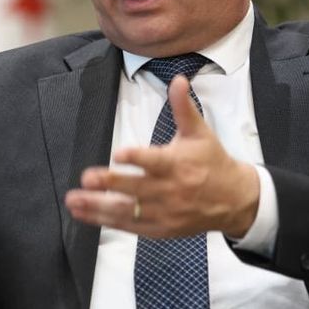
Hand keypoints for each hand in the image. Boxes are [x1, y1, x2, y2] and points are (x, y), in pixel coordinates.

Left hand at [64, 76, 259, 238]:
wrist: (234, 200)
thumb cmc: (212, 161)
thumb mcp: (200, 132)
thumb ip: (183, 108)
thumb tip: (178, 79)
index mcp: (178, 165)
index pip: (156, 162)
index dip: (138, 158)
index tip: (119, 154)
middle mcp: (170, 190)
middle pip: (137, 189)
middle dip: (110, 184)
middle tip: (87, 178)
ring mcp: (164, 213)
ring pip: (128, 211)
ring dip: (98, 207)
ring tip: (74, 200)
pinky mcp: (160, 229)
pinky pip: (130, 226)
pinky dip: (106, 222)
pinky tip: (84, 215)